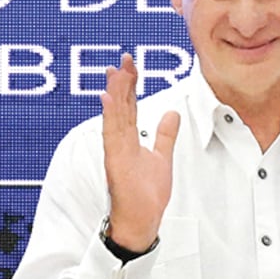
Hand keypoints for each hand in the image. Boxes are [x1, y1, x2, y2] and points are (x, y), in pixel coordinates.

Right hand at [100, 53, 180, 251]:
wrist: (142, 220)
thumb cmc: (147, 194)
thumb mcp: (162, 158)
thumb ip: (165, 135)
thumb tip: (172, 113)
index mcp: (130, 140)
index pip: (129, 106)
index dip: (130, 85)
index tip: (132, 65)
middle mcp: (120, 142)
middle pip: (120, 106)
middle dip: (122, 82)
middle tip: (124, 59)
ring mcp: (116, 151)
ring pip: (114, 116)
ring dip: (115, 93)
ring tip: (116, 72)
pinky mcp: (115, 161)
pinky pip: (111, 135)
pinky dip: (110, 116)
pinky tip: (108, 98)